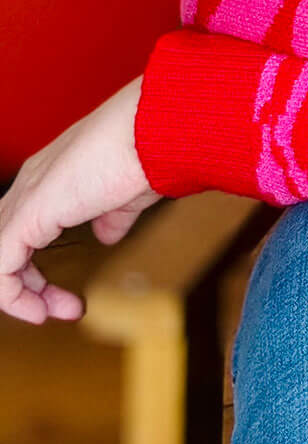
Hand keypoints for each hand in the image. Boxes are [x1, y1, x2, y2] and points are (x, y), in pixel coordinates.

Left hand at [0, 77, 161, 323]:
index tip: (72, 299)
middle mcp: (33, 181)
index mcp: (53, 175)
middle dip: (29, 286)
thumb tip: (107, 235)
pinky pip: (0, 264)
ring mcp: (28, 194)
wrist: (156, 130)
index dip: (38, 271)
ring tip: (54, 314)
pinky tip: (40, 310)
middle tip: (66, 309)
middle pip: (6, 244)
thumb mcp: (127, 193)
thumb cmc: (151, 150)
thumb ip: (112, 215)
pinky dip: (12, 295)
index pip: (24, 230)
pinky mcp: (30, 211)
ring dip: (21, 294)